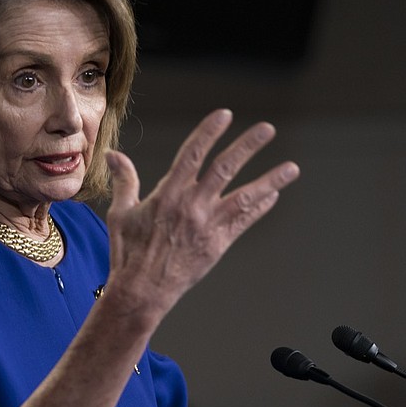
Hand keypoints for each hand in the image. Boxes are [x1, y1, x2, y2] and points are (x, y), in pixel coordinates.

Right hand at [104, 109, 299, 316]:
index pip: (193, 154)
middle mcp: (192, 206)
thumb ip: (124, 180)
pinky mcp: (218, 245)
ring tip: (292, 168)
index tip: (225, 115)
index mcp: (168, 194)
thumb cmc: (128, 252)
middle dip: (247, 146)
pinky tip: (273, 195)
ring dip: (270, 180)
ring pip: (245, 196)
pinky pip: (244, 222)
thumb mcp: (121, 212)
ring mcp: (208, 226)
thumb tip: (113, 154)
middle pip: (225, 168)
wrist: (141, 291)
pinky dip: (260, 208)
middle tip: (267, 129)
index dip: (209, 132)